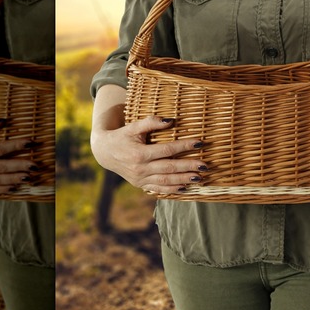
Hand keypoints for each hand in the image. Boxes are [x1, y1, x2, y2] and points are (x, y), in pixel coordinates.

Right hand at [90, 116, 205, 193]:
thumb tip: (171, 120)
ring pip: (165, 181)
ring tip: (199, 177)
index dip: (184, 146)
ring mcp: (140, 179)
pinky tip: (185, 187)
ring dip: (184, 180)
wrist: (105, 152)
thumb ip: (151, 122)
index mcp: (139, 153)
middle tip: (205, 165)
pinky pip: (158, 189)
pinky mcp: (140, 185)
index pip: (167, 150)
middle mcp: (140, 168)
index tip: (200, 142)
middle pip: (169, 168)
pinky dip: (172, 190)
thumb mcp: (134, 126)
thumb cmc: (122, 136)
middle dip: (188, 167)